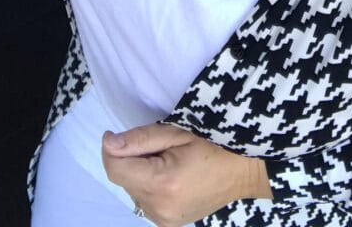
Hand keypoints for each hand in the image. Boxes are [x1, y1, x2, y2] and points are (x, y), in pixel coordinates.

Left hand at [101, 123, 271, 226]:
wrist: (243, 172)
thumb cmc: (213, 145)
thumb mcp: (178, 133)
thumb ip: (141, 139)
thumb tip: (108, 142)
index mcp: (161, 183)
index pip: (116, 169)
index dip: (110, 149)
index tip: (114, 134)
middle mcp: (158, 208)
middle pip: (123, 180)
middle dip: (130, 159)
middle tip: (156, 146)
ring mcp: (163, 220)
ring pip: (132, 191)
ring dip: (139, 173)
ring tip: (166, 161)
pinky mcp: (168, 224)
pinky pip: (144, 201)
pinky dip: (148, 185)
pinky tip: (169, 176)